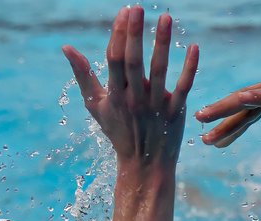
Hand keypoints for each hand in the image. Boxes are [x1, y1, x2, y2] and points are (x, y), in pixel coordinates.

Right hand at [62, 7, 197, 165]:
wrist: (145, 164)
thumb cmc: (118, 131)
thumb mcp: (95, 105)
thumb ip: (83, 75)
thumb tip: (67, 47)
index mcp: (114, 94)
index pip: (115, 59)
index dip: (119, 34)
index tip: (124, 11)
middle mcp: (134, 99)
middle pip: (134, 61)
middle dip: (135, 33)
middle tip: (137, 8)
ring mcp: (156, 106)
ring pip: (159, 70)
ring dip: (163, 43)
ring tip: (166, 18)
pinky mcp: (176, 113)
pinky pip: (184, 87)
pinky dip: (190, 68)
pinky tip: (194, 47)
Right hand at [196, 70, 260, 151]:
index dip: (243, 101)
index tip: (221, 106)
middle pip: (249, 97)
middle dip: (223, 110)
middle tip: (199, 121)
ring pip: (247, 105)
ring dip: (227, 122)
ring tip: (208, 140)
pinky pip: (252, 110)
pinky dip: (238, 123)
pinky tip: (223, 138)